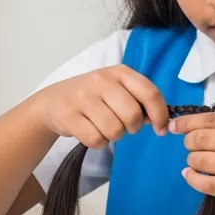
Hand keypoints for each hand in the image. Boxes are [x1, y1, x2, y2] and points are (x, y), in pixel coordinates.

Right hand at [33, 65, 169, 148]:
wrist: (53, 102)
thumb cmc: (93, 97)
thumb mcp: (116, 88)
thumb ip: (138, 99)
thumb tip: (161, 121)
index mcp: (119, 72)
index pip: (150, 92)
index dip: (160, 114)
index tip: (161, 129)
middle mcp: (101, 80)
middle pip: (132, 115)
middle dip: (133, 127)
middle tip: (124, 126)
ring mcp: (83, 97)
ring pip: (115, 130)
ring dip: (114, 136)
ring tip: (105, 127)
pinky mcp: (69, 116)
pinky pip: (96, 140)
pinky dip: (98, 142)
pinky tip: (92, 132)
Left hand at [168, 110, 214, 214]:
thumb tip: (196, 126)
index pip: (209, 120)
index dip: (186, 123)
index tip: (174, 126)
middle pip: (201, 139)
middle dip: (188, 143)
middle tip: (190, 147)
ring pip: (200, 161)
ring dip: (192, 162)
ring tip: (197, 163)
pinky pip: (207, 184)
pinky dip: (193, 179)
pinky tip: (191, 176)